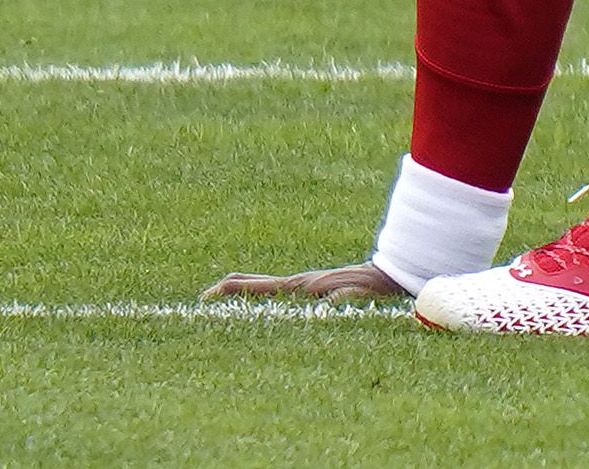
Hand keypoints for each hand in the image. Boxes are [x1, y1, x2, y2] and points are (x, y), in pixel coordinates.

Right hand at [202, 260, 404, 304]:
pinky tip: (253, 310)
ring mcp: (302, 287)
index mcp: (299, 288)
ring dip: (240, 293)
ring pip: (262, 288)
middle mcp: (296, 285)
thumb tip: (321, 310)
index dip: (228, 291)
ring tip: (216, 307)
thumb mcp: (354, 299)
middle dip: (226, 291)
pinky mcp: (311, 291)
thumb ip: (338, 304)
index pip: (255, 287)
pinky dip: (259, 297)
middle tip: (201, 303)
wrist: (387, 277)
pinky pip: (278, 295)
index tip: (204, 300)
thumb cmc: (371, 290)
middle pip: (252, 284)